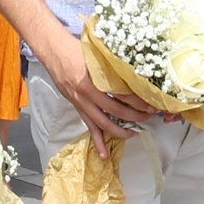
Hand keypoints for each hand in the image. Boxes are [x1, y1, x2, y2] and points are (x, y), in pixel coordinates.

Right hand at [33, 27, 142, 144]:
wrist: (53, 50)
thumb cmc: (75, 48)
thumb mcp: (96, 54)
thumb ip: (112, 67)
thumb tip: (134, 75)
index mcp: (94, 81)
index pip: (122, 95)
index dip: (138, 102)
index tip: (151, 104)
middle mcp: (87, 95)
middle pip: (116, 112)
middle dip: (135, 117)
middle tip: (148, 118)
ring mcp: (81, 103)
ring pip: (103, 124)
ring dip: (120, 131)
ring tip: (134, 134)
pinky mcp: (77, 107)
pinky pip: (89, 127)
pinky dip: (97, 141)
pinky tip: (104, 154)